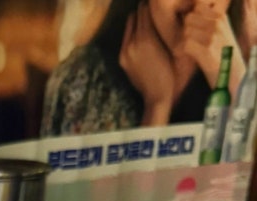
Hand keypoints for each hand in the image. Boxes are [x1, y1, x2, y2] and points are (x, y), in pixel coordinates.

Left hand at [120, 3, 175, 124]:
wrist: (156, 96)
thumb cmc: (171, 73)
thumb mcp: (173, 48)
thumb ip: (169, 29)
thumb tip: (174, 13)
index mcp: (146, 38)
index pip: (146, 9)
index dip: (153, 4)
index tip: (159, 3)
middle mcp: (132, 42)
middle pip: (136, 14)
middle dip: (145, 10)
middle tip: (154, 9)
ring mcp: (125, 50)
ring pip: (130, 25)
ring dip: (138, 20)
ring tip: (148, 21)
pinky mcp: (122, 58)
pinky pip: (126, 38)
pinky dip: (133, 33)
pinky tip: (143, 36)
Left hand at [181, 0, 245, 93]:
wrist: (232, 76)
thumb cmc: (224, 55)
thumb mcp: (221, 32)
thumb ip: (208, 21)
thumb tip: (188, 16)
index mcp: (221, 16)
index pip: (197, 7)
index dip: (191, 18)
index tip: (193, 29)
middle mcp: (217, 23)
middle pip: (189, 18)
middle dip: (186, 30)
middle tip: (190, 42)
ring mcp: (212, 36)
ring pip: (186, 31)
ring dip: (184, 42)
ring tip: (190, 51)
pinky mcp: (206, 50)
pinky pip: (185, 45)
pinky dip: (183, 52)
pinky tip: (188, 57)